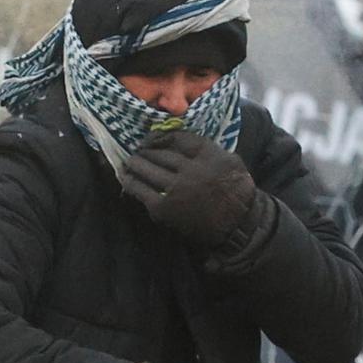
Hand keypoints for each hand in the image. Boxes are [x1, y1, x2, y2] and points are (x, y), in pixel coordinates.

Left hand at [122, 130, 255, 246]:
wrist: (237, 226)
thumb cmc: (236, 192)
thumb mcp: (231, 161)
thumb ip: (207, 148)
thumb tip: (178, 139)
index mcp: (209, 156)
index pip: (178, 138)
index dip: (161, 136)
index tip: (152, 138)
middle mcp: (191, 170)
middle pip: (160, 154)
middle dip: (146, 150)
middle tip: (139, 150)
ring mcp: (176, 189)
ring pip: (147, 169)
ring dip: (135, 163)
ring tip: (130, 161)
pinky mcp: (163, 207)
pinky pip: (140, 189)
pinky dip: (129, 181)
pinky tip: (125, 176)